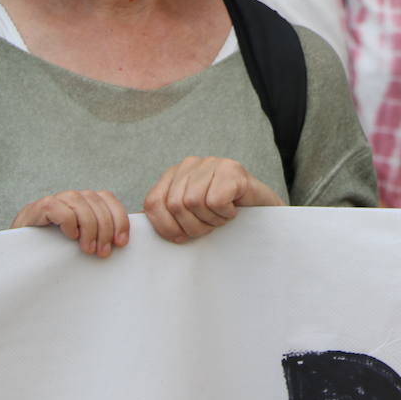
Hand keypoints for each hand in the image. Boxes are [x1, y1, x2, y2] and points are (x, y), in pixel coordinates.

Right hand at [11, 190, 129, 257]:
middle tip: (103, 252)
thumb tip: (123, 242)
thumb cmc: (54, 247)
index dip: (120, 219)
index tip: (122, 243)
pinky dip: (69, 223)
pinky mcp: (40, 207)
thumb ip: (99, 234)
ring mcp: (56, 199)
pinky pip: (61, 210)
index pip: (108, 199)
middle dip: (105, 229)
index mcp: (86, 201)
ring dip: (89, 228)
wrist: (18, 250)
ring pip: (81, 204)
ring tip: (88, 249)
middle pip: (97, 203)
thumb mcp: (81, 240)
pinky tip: (70, 237)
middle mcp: (72, 196)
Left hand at [142, 156, 284, 243]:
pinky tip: (235, 209)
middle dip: (194, 226)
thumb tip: (134, 233)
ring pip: (194, 202)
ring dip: (212, 220)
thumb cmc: (225, 219)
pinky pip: (215, 201)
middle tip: (212, 225)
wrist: (266, 216)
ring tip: (224, 216)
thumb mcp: (190, 218)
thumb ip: (166, 217)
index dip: (167, 228)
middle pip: (175, 205)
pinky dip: (226, 213)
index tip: (184, 236)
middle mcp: (191, 163)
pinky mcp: (233, 169)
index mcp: (175, 175)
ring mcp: (213, 163)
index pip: (153, 203)